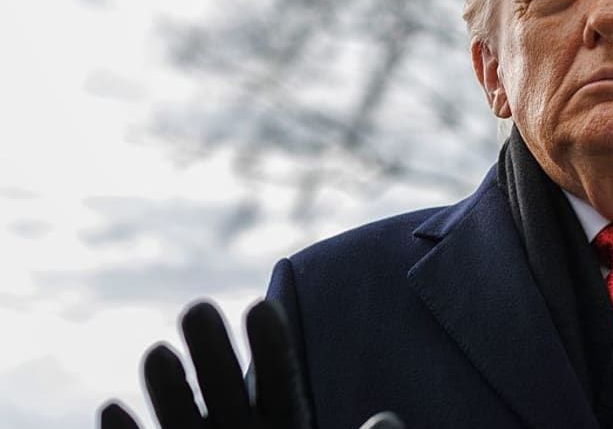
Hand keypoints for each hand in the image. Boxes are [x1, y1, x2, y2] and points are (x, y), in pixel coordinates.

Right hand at [98, 299, 403, 428]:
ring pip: (183, 417)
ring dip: (168, 387)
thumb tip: (386, 420)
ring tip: (160, 351)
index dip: (271, 347)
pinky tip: (115, 409)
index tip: (261, 307)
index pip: (279, 381)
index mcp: (286, 428)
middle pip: (226, 387)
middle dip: (212, 350)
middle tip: (198, 308)